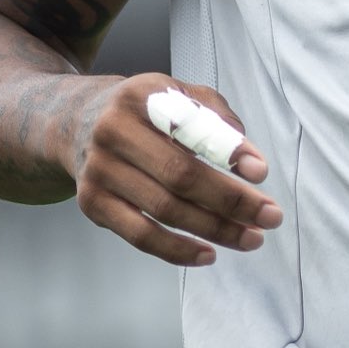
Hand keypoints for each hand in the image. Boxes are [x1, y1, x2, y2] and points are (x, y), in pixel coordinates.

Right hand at [71, 72, 278, 267]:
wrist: (77, 122)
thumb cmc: (145, 112)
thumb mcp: (177, 93)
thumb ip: (215, 117)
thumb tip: (250, 164)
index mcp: (141, 96)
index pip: (189, 125)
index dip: (227, 150)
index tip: (260, 173)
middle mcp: (114, 131)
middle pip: (180, 175)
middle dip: (231, 201)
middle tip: (271, 217)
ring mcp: (99, 170)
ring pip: (165, 210)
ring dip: (214, 230)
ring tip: (251, 239)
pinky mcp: (92, 203)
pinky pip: (140, 236)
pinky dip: (178, 250)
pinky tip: (209, 254)